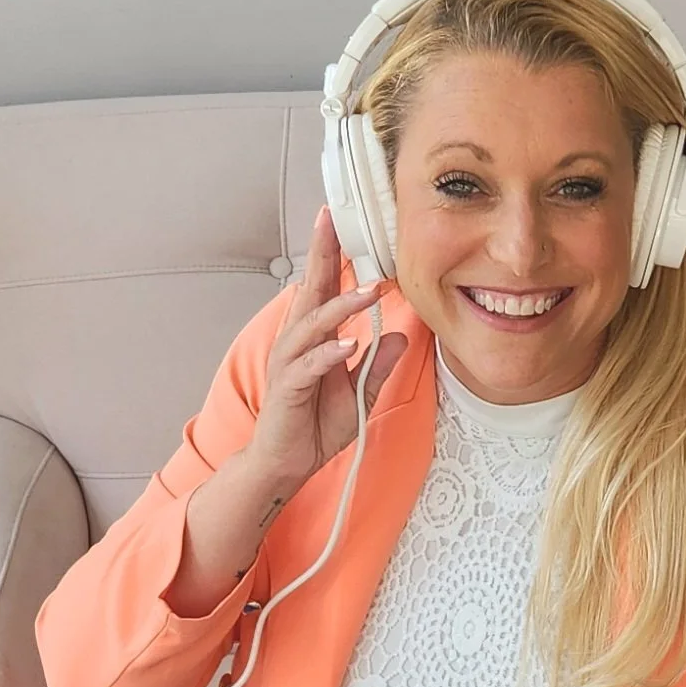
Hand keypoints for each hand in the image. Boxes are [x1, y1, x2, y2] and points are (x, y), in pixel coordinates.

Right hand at [248, 205, 408, 496]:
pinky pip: (309, 365)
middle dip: (323, 255)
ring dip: (341, 306)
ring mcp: (290, 362)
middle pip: (310, 289)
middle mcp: (297, 341)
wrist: (286, 464)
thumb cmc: (315, 426)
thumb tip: (399, 337)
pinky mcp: (288, 387)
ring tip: (369, 292)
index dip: (331, 255)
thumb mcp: (360, 394)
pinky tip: (347, 345)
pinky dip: (328, 353)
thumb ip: (378, 365)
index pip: (323, 288)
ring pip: (313, 323)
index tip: (339, 222)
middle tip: (333, 222)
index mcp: (314, 337)